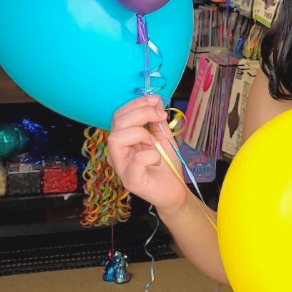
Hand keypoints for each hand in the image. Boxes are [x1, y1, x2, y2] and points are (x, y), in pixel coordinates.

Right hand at [106, 96, 187, 214]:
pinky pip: (136, 160)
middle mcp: (117, 152)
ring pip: (116, 138)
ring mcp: (121, 167)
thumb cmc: (166, 165)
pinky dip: (150, 155)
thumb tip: (154, 101)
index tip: (156, 101)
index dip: (136, 104)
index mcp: (123, 140)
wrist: (175, 190)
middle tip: (160, 116)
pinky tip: (157, 159)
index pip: (119, 115)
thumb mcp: (163, 138)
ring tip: (154, 142)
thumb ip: (157, 121)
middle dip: (140, 113)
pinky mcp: (131, 180)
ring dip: (141, 134)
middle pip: (116, 123)